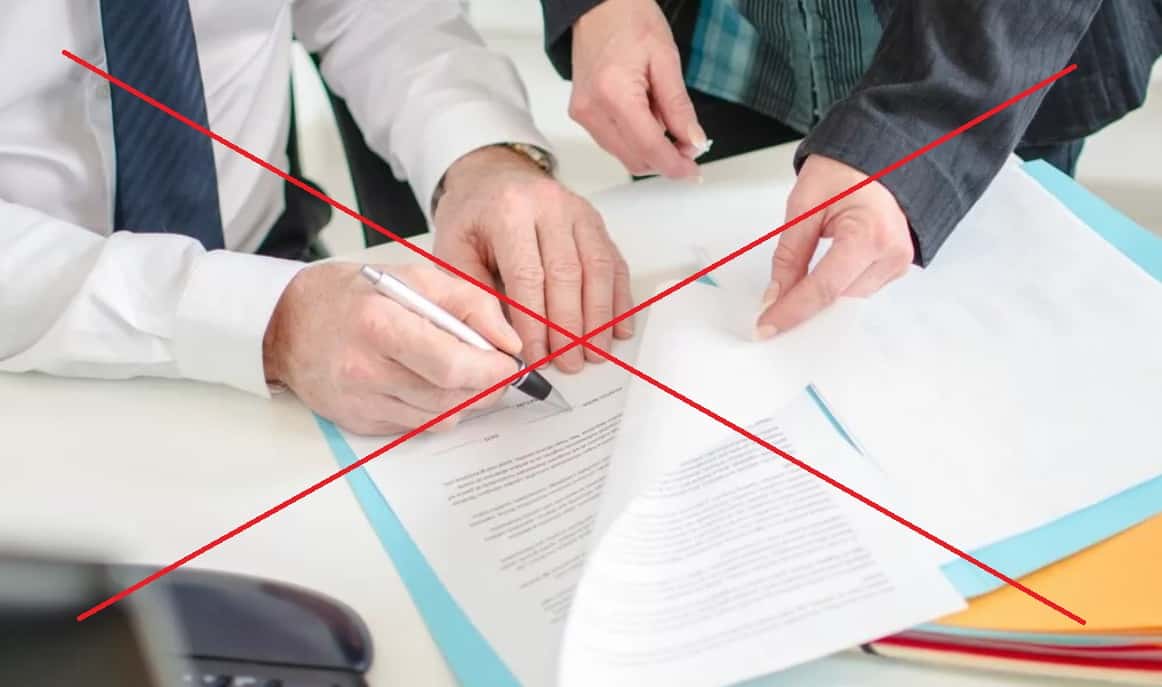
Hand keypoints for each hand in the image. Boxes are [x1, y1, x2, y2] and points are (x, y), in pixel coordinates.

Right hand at [263, 262, 520, 435]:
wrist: (285, 326)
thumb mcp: (412, 277)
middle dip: (487, 386)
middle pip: (451, 397)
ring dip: (465, 398)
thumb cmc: (350, 296)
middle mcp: (366, 371)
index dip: (492, 370)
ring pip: (440, 417)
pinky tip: (428, 383)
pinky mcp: (360, 424)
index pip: (451, 365)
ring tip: (462, 371)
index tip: (509, 361)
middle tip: (497, 369)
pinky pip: (418, 426)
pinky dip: (436, 409)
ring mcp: (361, 403)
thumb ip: (469, 303)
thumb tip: (509, 341)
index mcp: (379, 326)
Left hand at [433, 145, 633, 372]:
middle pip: (569, 274)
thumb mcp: (453, 249)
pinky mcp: (597, 222)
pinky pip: (614, 263)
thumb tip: (503, 341)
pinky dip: (618, 300)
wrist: (492, 176)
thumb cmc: (472, 216)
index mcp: (509, 211)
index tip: (536, 356)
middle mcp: (550, 206)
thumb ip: (475, 292)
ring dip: (599, 318)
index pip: (528, 275)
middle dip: (571, 327)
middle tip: (570, 363)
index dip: (535, 322)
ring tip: (595, 353)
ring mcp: (579, 212)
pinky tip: (617, 329)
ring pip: (598, 269)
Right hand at [570, 0, 706, 177]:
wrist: (598, 6)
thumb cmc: (629, 19)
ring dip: (651, 151)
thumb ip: (679, 107)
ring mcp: (583, 114)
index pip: (649, 147)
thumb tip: (693, 142)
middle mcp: (592, 109)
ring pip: (624, 155)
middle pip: (635, 159)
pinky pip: (613, 143)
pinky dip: (636, 142)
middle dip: (665, 160)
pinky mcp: (581, 114)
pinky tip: (648, 120)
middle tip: (690, 146)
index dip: (675, 165)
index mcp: (614, 93)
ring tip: (669, 124)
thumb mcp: (666, 59)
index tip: (693, 171)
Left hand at [756, 155, 913, 336]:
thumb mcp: (804, 206)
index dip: (792, 311)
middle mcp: (891, 254)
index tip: (766, 326)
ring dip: (818, 301)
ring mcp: (898, 263)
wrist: (880, 155)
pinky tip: (813, 288)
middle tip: (769, 315)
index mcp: (870, 234)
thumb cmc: (845, 169)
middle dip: (803, 309)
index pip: (825, 288)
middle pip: (838, 300)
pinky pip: (858, 290)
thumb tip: (775, 295)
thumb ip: (789, 255)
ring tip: (789, 298)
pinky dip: (834, 291)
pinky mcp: (895, 267)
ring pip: (848, 300)